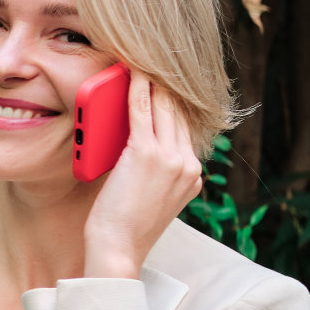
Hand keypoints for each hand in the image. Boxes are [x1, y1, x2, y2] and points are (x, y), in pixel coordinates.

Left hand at [83, 74, 201, 278]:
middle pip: (179, 111)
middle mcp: (188, 164)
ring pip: (164, 106)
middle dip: (166, 84)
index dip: (174, 101)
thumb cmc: (123, 228)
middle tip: (152, 60)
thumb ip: (154, 171)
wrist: (117, 251)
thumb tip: (138, 143)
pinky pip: (143, 110)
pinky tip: (131, 72)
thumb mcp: (149, 197)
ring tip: (140, 59)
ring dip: (153, 80)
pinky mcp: (147, 154)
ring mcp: (171, 158)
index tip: (165, 81)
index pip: (185, 127)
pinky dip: (137, 87)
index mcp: (192, 175)